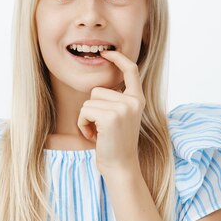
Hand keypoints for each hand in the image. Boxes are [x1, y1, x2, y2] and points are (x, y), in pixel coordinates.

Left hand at [77, 49, 144, 174]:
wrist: (121, 167)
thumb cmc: (115, 144)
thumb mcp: (120, 118)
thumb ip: (116, 101)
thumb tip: (99, 86)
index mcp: (137, 99)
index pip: (131, 70)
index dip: (119, 59)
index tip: (107, 53)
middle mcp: (133, 101)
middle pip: (97, 90)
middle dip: (92, 109)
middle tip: (102, 128)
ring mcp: (123, 108)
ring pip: (89, 101)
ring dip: (87, 118)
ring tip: (99, 133)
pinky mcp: (111, 116)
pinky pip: (85, 111)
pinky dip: (83, 125)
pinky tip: (95, 137)